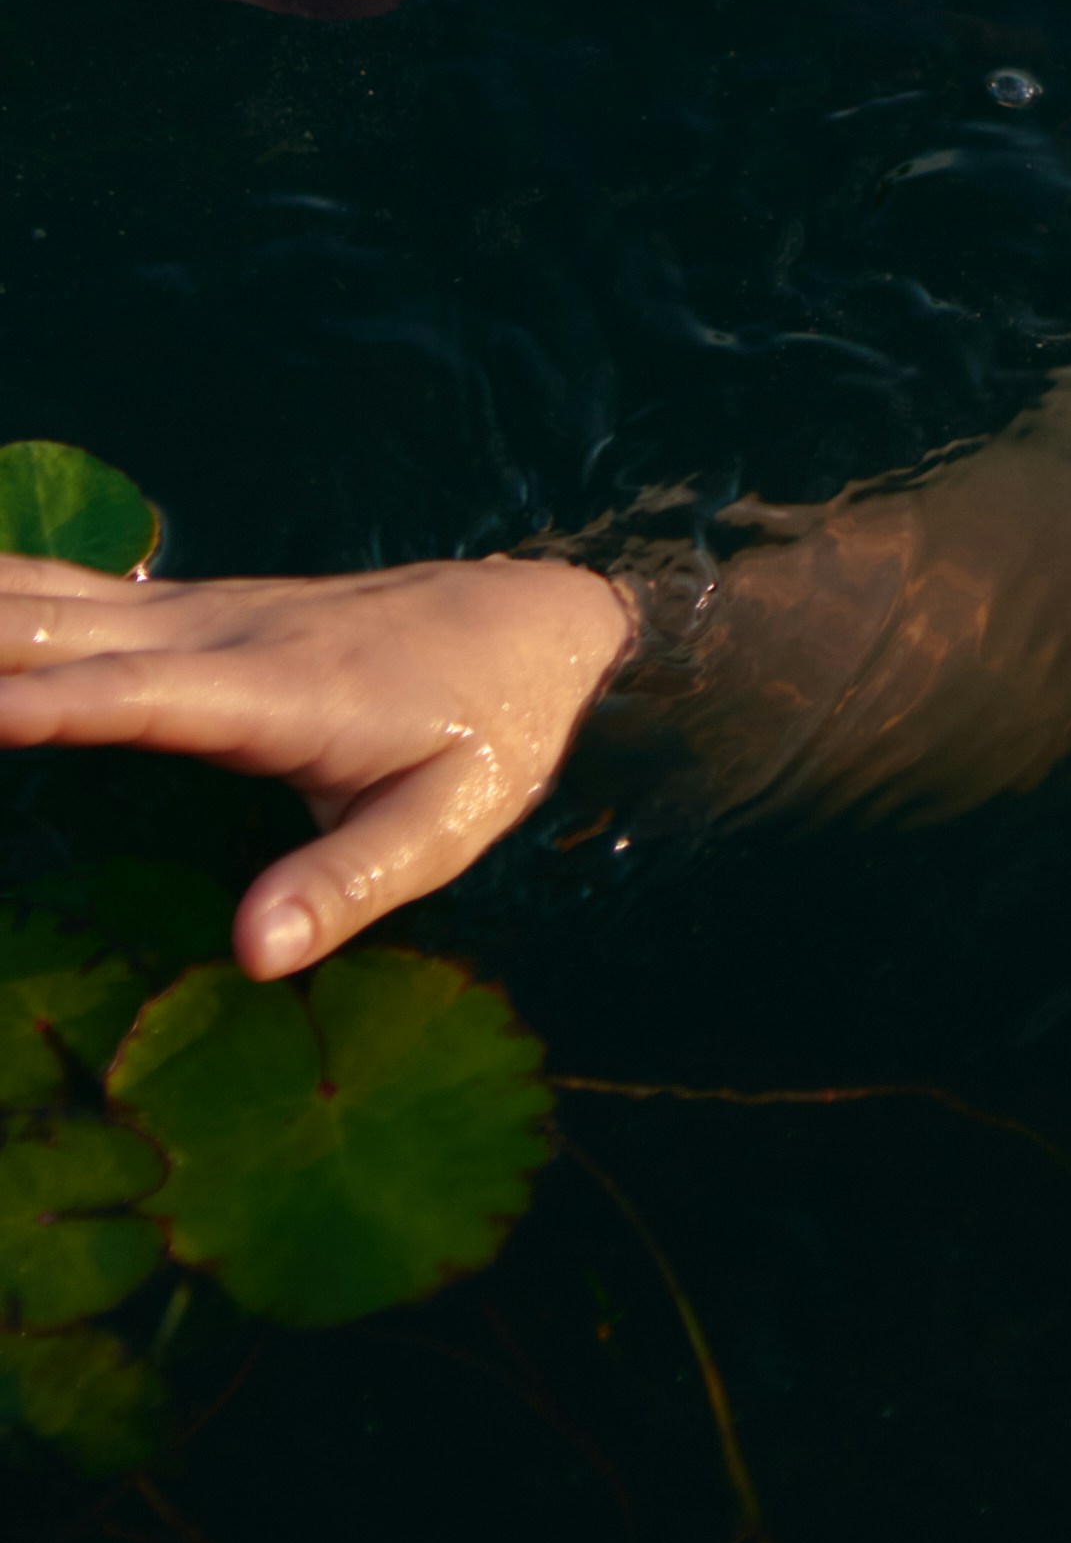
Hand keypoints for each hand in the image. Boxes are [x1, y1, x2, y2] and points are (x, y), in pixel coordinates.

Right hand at [0, 552, 636, 975]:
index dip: (43, 706)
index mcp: (271, 690)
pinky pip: (75, 593)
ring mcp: (203, 610)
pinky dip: (2, 589)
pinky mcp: (198, 608)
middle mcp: (221, 634)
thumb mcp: (448, 825)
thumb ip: (350, 886)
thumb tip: (253, 953)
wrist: (544, 621)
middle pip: (62, 632)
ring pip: (55, 596)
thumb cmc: (497, 734)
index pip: (135, 696)